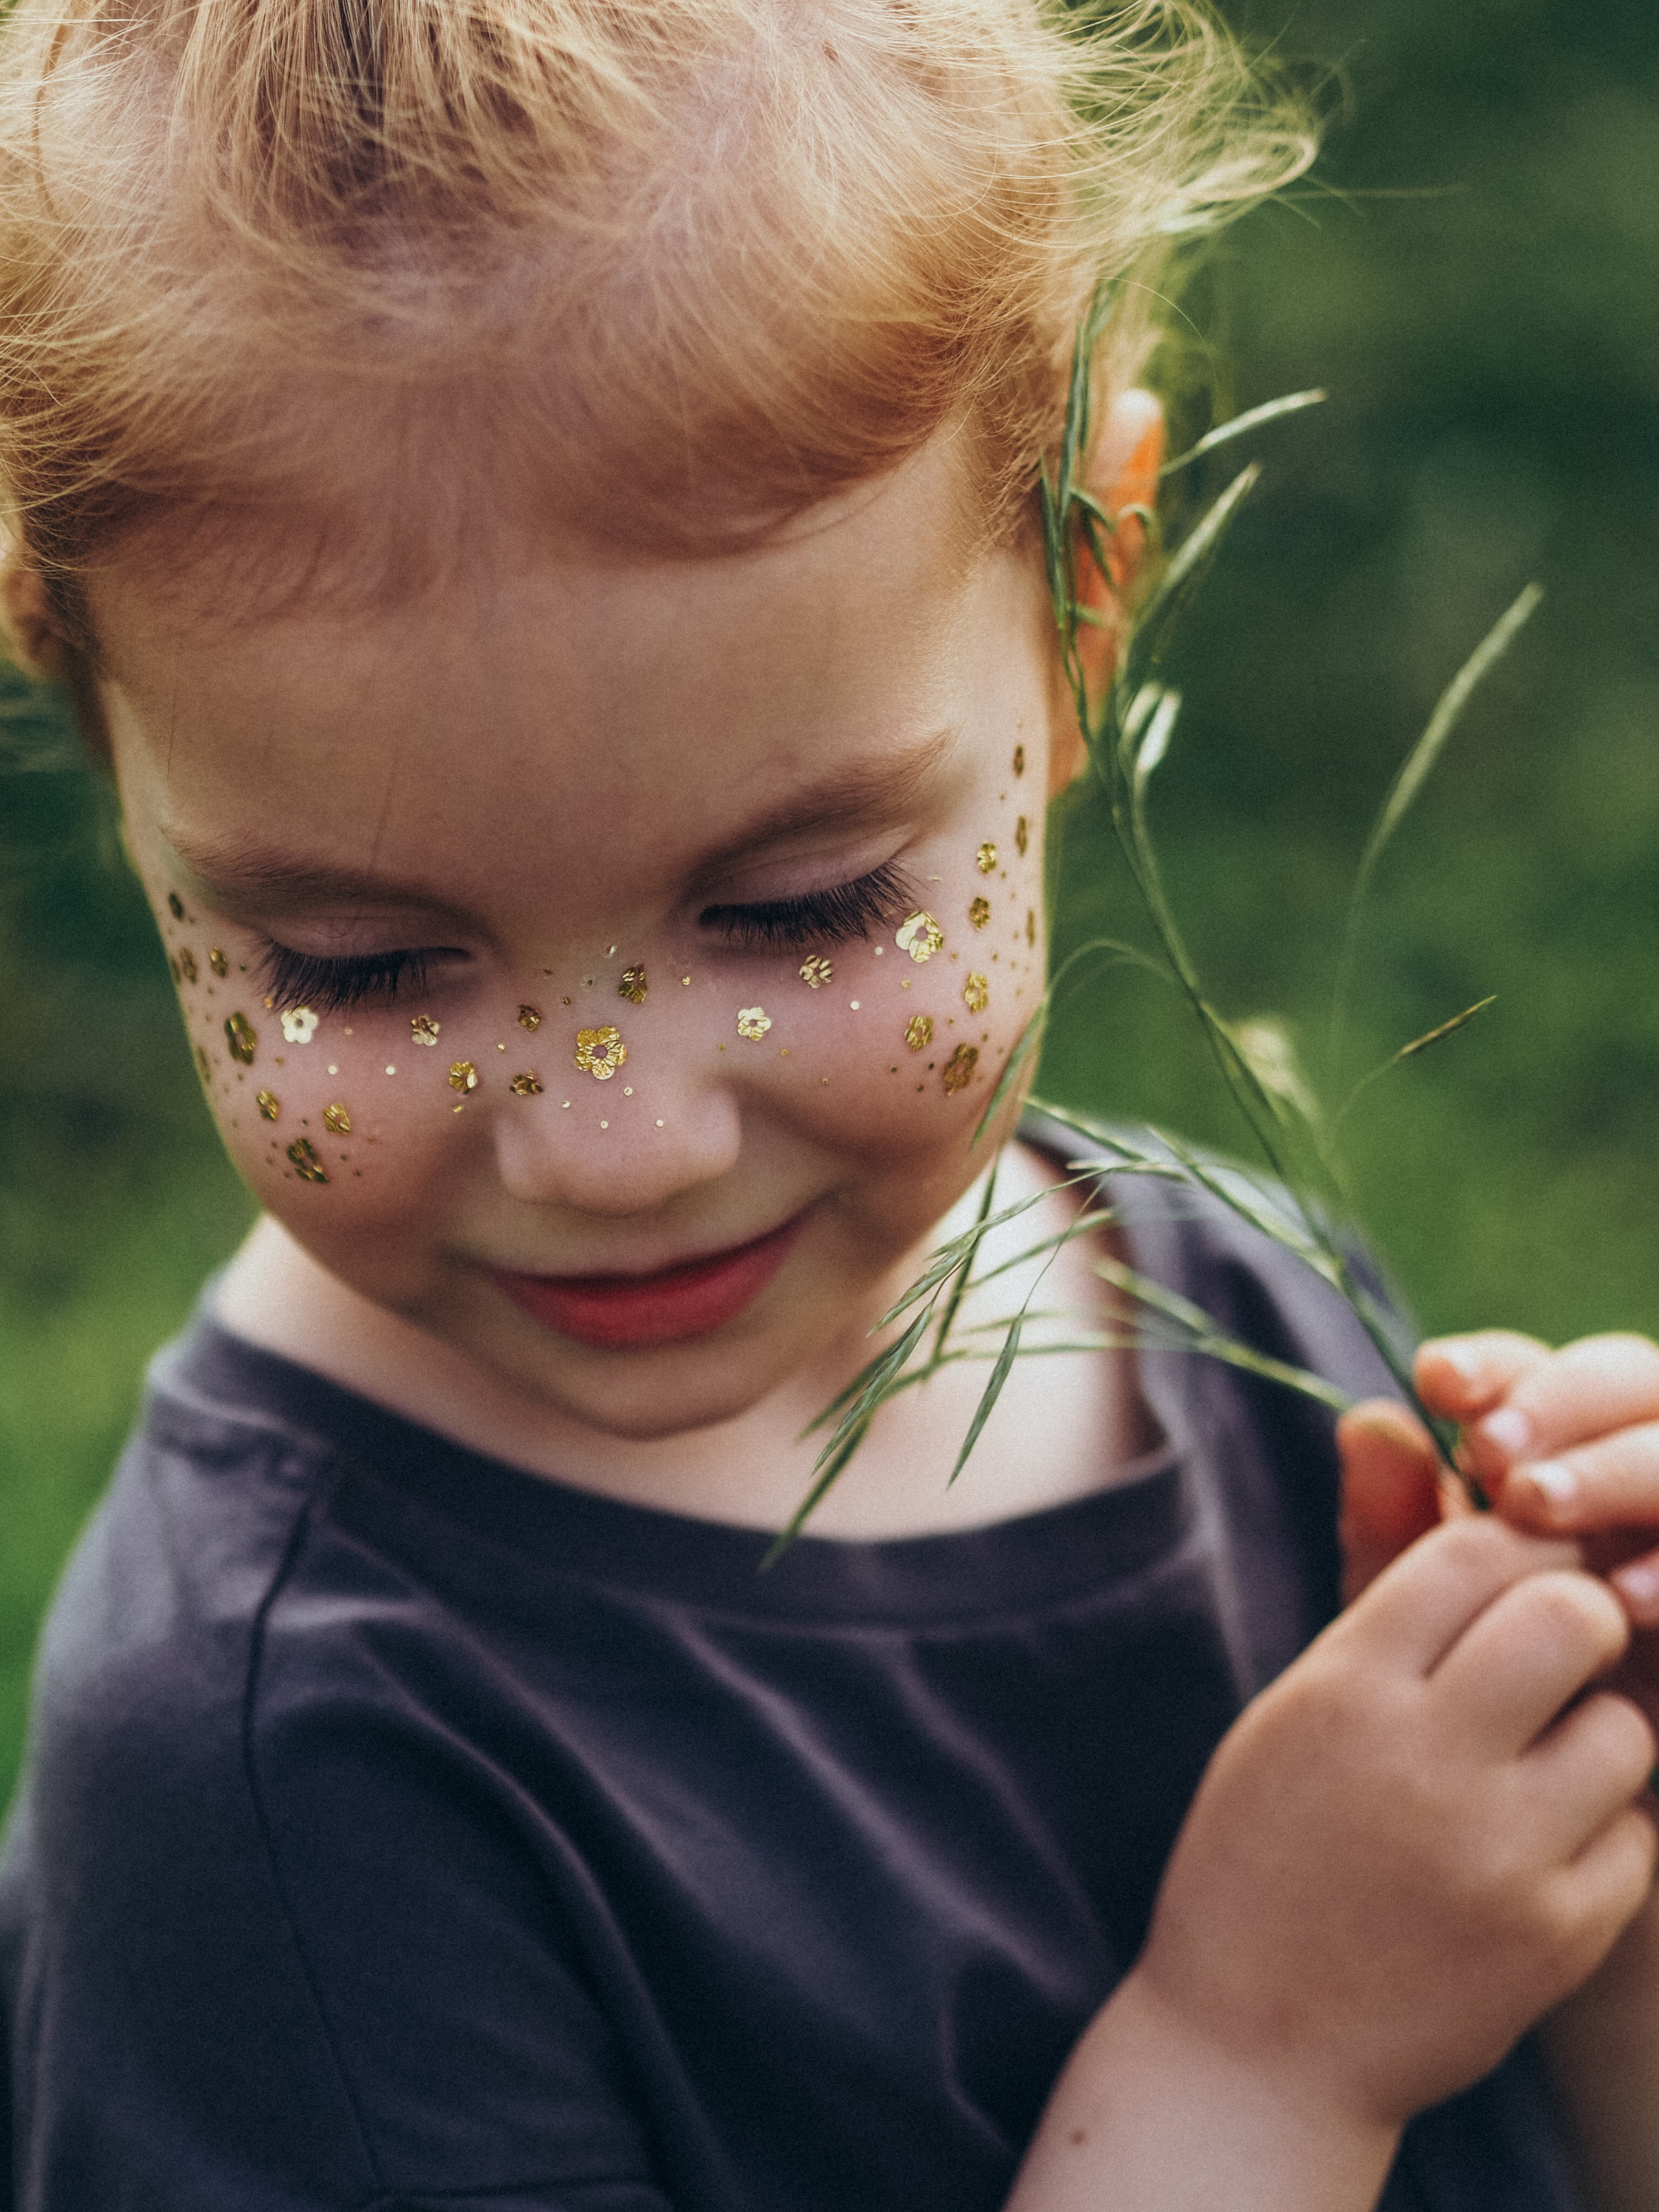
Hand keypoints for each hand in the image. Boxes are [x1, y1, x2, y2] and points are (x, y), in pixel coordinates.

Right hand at [1133, 1513, 1655, 2132]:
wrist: (1257, 2045)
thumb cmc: (1266, 1843)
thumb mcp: (1296, 1697)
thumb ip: (1368, 1565)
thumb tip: (1390, 1416)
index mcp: (1343, 1690)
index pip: (1473, 1551)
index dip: (1510, 1540)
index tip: (1512, 1564)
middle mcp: (1423, 1763)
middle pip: (1568, 1615)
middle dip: (1579, 1609)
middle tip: (1557, 1638)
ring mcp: (1496, 1857)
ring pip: (1626, 1725)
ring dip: (1603, 1721)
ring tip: (1549, 1749)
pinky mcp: (1554, 1940)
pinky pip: (1635, 1833)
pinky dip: (1608, 1823)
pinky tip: (1547, 1840)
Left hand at [1341, 1332, 1658, 1732]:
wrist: (1529, 1807)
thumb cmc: (1465, 1690)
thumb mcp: (1416, 1607)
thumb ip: (1387, 1517)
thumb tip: (1365, 1421)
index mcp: (1548, 1445)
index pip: (1531, 1368)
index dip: (1493, 1365)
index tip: (1437, 1385)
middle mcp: (1629, 1466)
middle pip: (1629, 1379)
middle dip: (1564, 1407)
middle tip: (1495, 1457)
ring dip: (1621, 1471)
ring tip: (1543, 1510)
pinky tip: (1626, 1598)